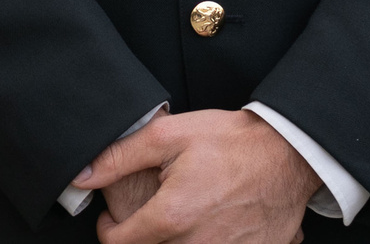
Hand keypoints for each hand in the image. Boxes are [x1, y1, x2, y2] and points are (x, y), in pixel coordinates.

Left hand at [71, 109, 318, 243]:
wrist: (287, 155)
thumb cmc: (230, 142)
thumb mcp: (166, 136)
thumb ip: (118, 157)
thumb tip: (81, 176)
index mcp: (172, 217)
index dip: (108, 230)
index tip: (112, 219)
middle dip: (141, 237)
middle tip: (149, 214)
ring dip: (174, 242)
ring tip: (180, 218)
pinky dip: (207, 242)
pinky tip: (211, 225)